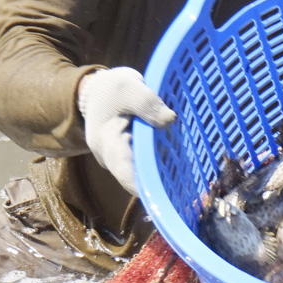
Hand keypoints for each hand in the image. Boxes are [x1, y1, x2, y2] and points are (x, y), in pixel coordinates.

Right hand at [78, 66, 174, 196]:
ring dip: (158, 175)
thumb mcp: (129, 87)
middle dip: (156, 182)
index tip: (161, 194)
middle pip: (133, 177)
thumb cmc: (112, 89)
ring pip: (138, 173)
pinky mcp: (125, 157)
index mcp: (106, 141)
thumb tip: (170, 120)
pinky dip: (156, 166)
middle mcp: (109, 157)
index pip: (123, 170)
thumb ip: (149, 104)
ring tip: (185, 179)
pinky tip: (178, 167)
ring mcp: (116, 159)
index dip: (141, 185)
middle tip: (185, 188)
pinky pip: (141, 167)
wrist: (97, 91)